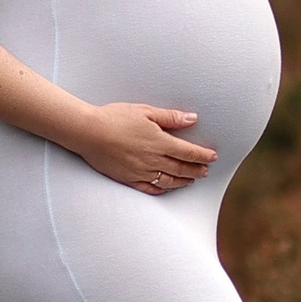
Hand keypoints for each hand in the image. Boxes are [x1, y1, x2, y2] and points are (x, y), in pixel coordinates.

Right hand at [72, 100, 214, 192]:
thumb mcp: (145, 112)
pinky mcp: (128, 179)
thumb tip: (192, 118)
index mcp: (159, 142)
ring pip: (168, 181)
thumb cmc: (115, 118)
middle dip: (196, 170)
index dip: (202, 155)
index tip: (212, 157)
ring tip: (191, 180)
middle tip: (206, 171)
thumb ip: (170, 117)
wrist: (88, 132)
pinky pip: (149, 189)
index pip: (188, 152)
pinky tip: (166, 188)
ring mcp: (140, 172)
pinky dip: (162, 190)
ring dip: (183, 181)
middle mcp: (153, 160)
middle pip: (181, 168)